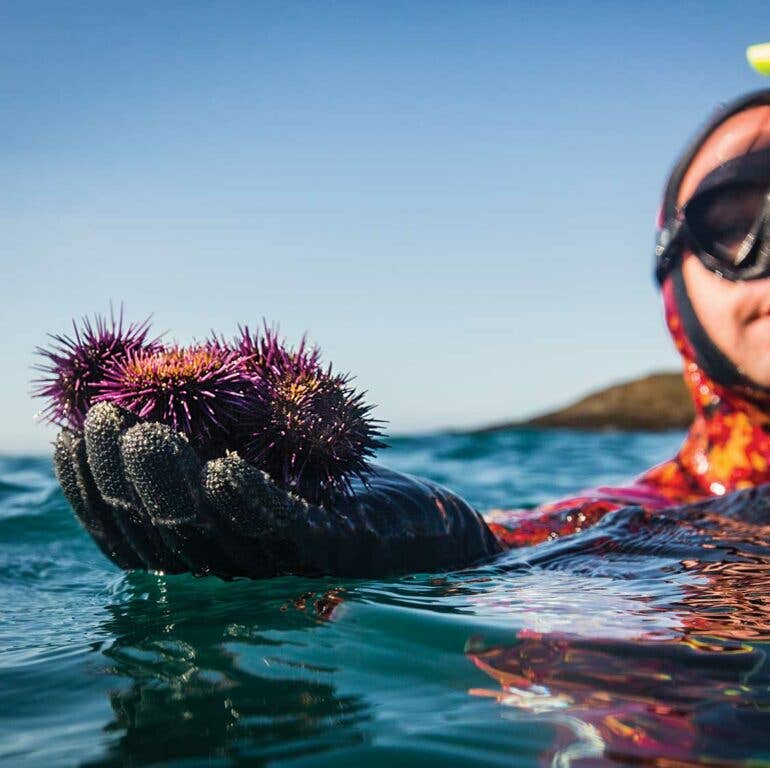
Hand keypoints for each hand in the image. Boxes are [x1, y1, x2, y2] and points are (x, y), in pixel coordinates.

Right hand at [54, 403, 501, 577]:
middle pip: (168, 533)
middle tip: (102, 418)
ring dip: (172, 480)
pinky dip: (253, 499)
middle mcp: (249, 571)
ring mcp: (295, 565)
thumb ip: (225, 445)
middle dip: (123, 477)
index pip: (139, 535)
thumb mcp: (278, 464)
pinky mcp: (343, 552)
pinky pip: (288, 528)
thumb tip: (162, 391)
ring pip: (216, 531)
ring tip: (143, 430)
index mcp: (223, 554)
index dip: (95, 492)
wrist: (442, 533)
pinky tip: (224, 466)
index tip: (69, 435)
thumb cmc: (351, 494)